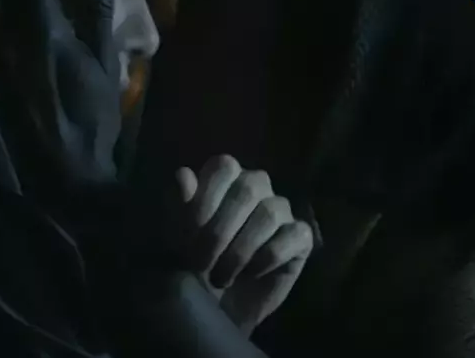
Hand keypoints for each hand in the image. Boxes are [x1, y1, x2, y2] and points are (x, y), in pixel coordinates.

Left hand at [176, 155, 313, 334]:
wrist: (214, 308)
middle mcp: (256, 186)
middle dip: (219, 231)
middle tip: (200, 264)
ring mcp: (281, 210)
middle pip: (248, 188)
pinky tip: (250, 275)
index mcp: (224, 177)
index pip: (223, 166)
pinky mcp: (300, 237)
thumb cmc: (193, 264)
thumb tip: (182, 175)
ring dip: (238, 251)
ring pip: (269, 213)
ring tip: (219, 278)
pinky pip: (291, 237)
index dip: (205, 199)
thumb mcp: (174, 237)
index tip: (187, 236)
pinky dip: (266, 259)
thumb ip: (177, 204)